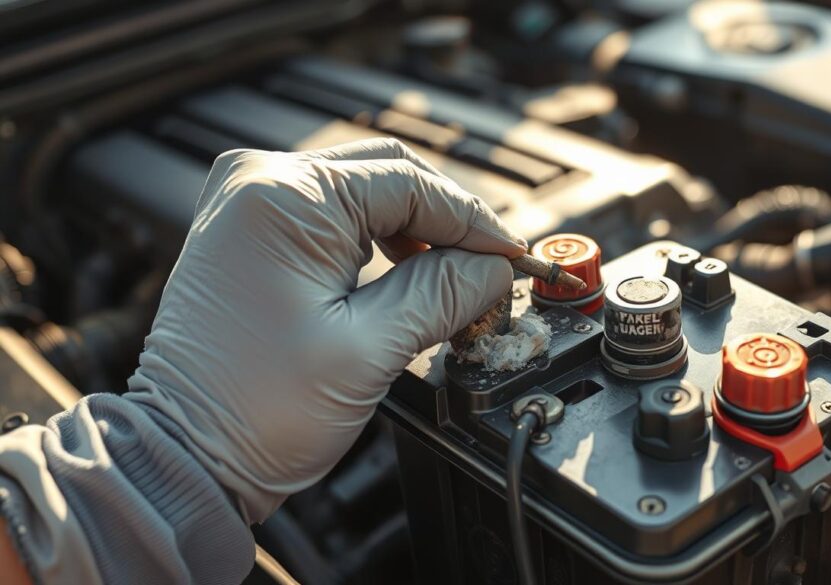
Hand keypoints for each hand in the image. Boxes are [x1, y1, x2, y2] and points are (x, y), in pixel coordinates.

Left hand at [126, 138, 524, 521]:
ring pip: (365, 193)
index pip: (410, 184)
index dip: (474, 222)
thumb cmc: (255, 412)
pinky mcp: (249, 233)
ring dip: (417, 232)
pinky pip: (334, 216)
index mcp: (285, 198)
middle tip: (492, 271)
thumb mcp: (370, 351)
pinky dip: (379, 241)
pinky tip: (409, 275)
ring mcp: (249, 204)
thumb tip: (494, 269)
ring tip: (457, 282)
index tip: (514, 258)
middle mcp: (259, 182)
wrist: (183, 456)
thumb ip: (442, 295)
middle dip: (448, 223)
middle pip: (389, 176)